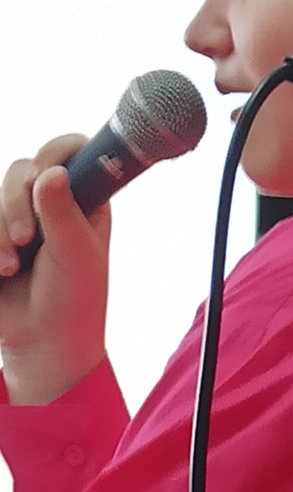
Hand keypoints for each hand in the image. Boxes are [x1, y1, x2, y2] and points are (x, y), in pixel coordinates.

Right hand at [0, 136, 110, 403]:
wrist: (41, 342)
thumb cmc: (72, 299)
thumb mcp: (75, 254)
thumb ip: (62, 212)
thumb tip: (52, 173)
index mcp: (84, 198)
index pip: (71, 150)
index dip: (57, 152)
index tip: (48, 176)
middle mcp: (50, 200)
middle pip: (21, 169)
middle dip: (16, 203)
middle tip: (26, 239)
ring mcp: (18, 216)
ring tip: (11, 268)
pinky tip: (0, 271)